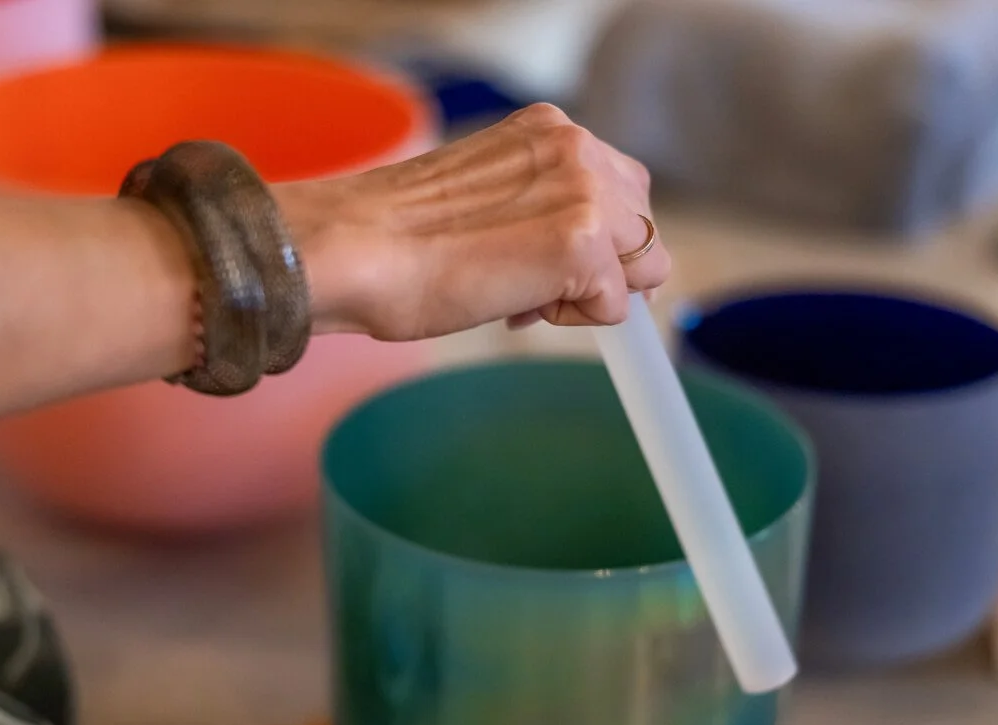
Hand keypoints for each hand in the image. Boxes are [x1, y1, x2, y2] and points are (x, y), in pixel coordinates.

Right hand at [273, 104, 670, 341]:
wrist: (353, 251)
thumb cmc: (395, 237)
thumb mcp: (486, 195)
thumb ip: (540, 205)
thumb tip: (582, 260)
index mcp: (549, 130)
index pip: (620, 188)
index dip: (597, 240)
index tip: (550, 266)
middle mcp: (576, 149)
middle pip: (644, 226)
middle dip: (606, 267)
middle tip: (535, 289)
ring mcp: (585, 194)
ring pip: (643, 265)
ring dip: (593, 293)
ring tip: (522, 296)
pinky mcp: (584, 245)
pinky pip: (617, 306)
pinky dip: (576, 321)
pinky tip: (515, 308)